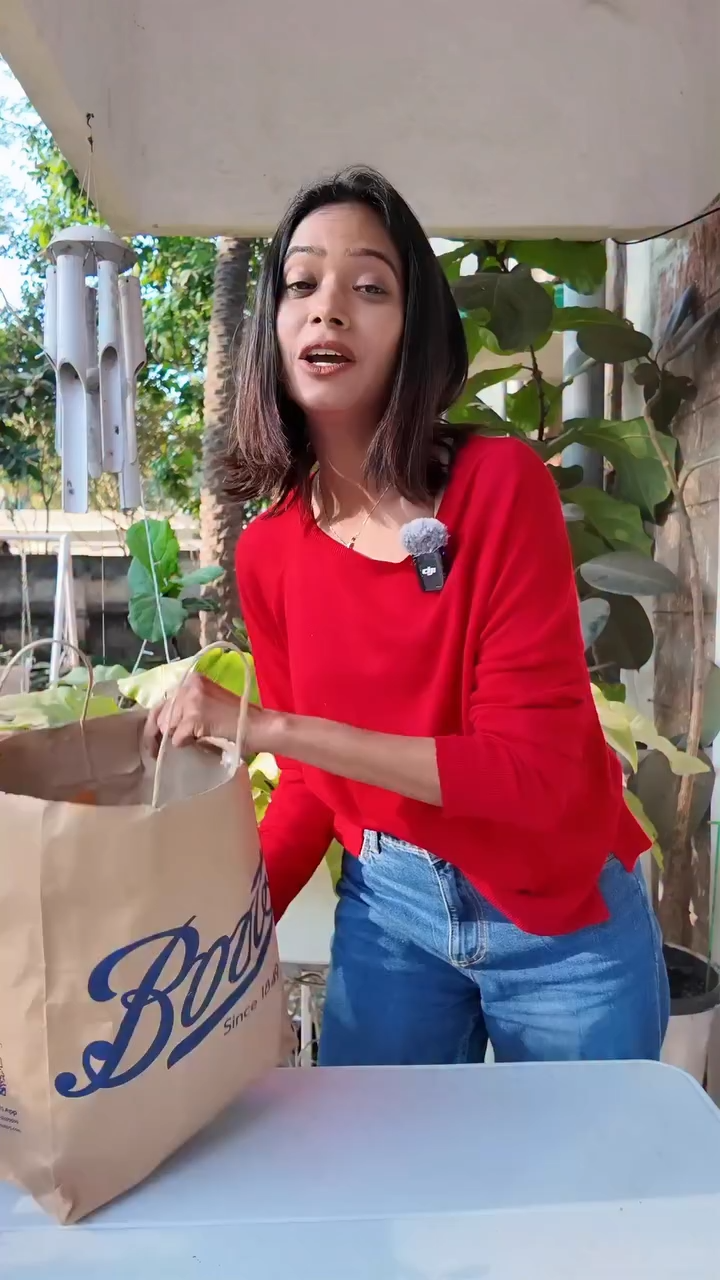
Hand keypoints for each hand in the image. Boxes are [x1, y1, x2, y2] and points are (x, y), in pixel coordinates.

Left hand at [143, 674, 281, 759]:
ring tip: (185, 747)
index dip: (158, 721)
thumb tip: (165, 724)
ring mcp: (191, 700)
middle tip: (159, 750)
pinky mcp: (194, 716)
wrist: (257, 726)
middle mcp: (189, 685)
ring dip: (175, 739)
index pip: (165, 701)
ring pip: (167, 726)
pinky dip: (185, 744)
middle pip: (161, 714)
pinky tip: (198, 743)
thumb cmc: (237, 720)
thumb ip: (188, 707)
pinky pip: (177, 738)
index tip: (156, 737)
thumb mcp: (209, 704)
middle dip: (160, 733)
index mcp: (192, 680)